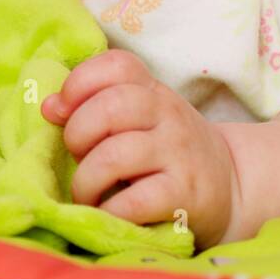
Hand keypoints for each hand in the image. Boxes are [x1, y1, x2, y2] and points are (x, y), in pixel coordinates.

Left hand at [41, 50, 237, 249]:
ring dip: (86, 181)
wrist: (231, 187)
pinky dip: (110, 211)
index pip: (116, 65)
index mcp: (153, 90)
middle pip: (110, 106)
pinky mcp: (185, 195)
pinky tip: (109, 213)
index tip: (64, 110)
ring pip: (114, 155)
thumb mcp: (140, 119)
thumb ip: (95, 107)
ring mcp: (178, 153)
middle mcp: (168, 114)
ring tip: (87, 194)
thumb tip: (48, 106)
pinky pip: (134, 200)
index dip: (79, 82)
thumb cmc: (170, 151)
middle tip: (78, 156)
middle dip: (78, 134)